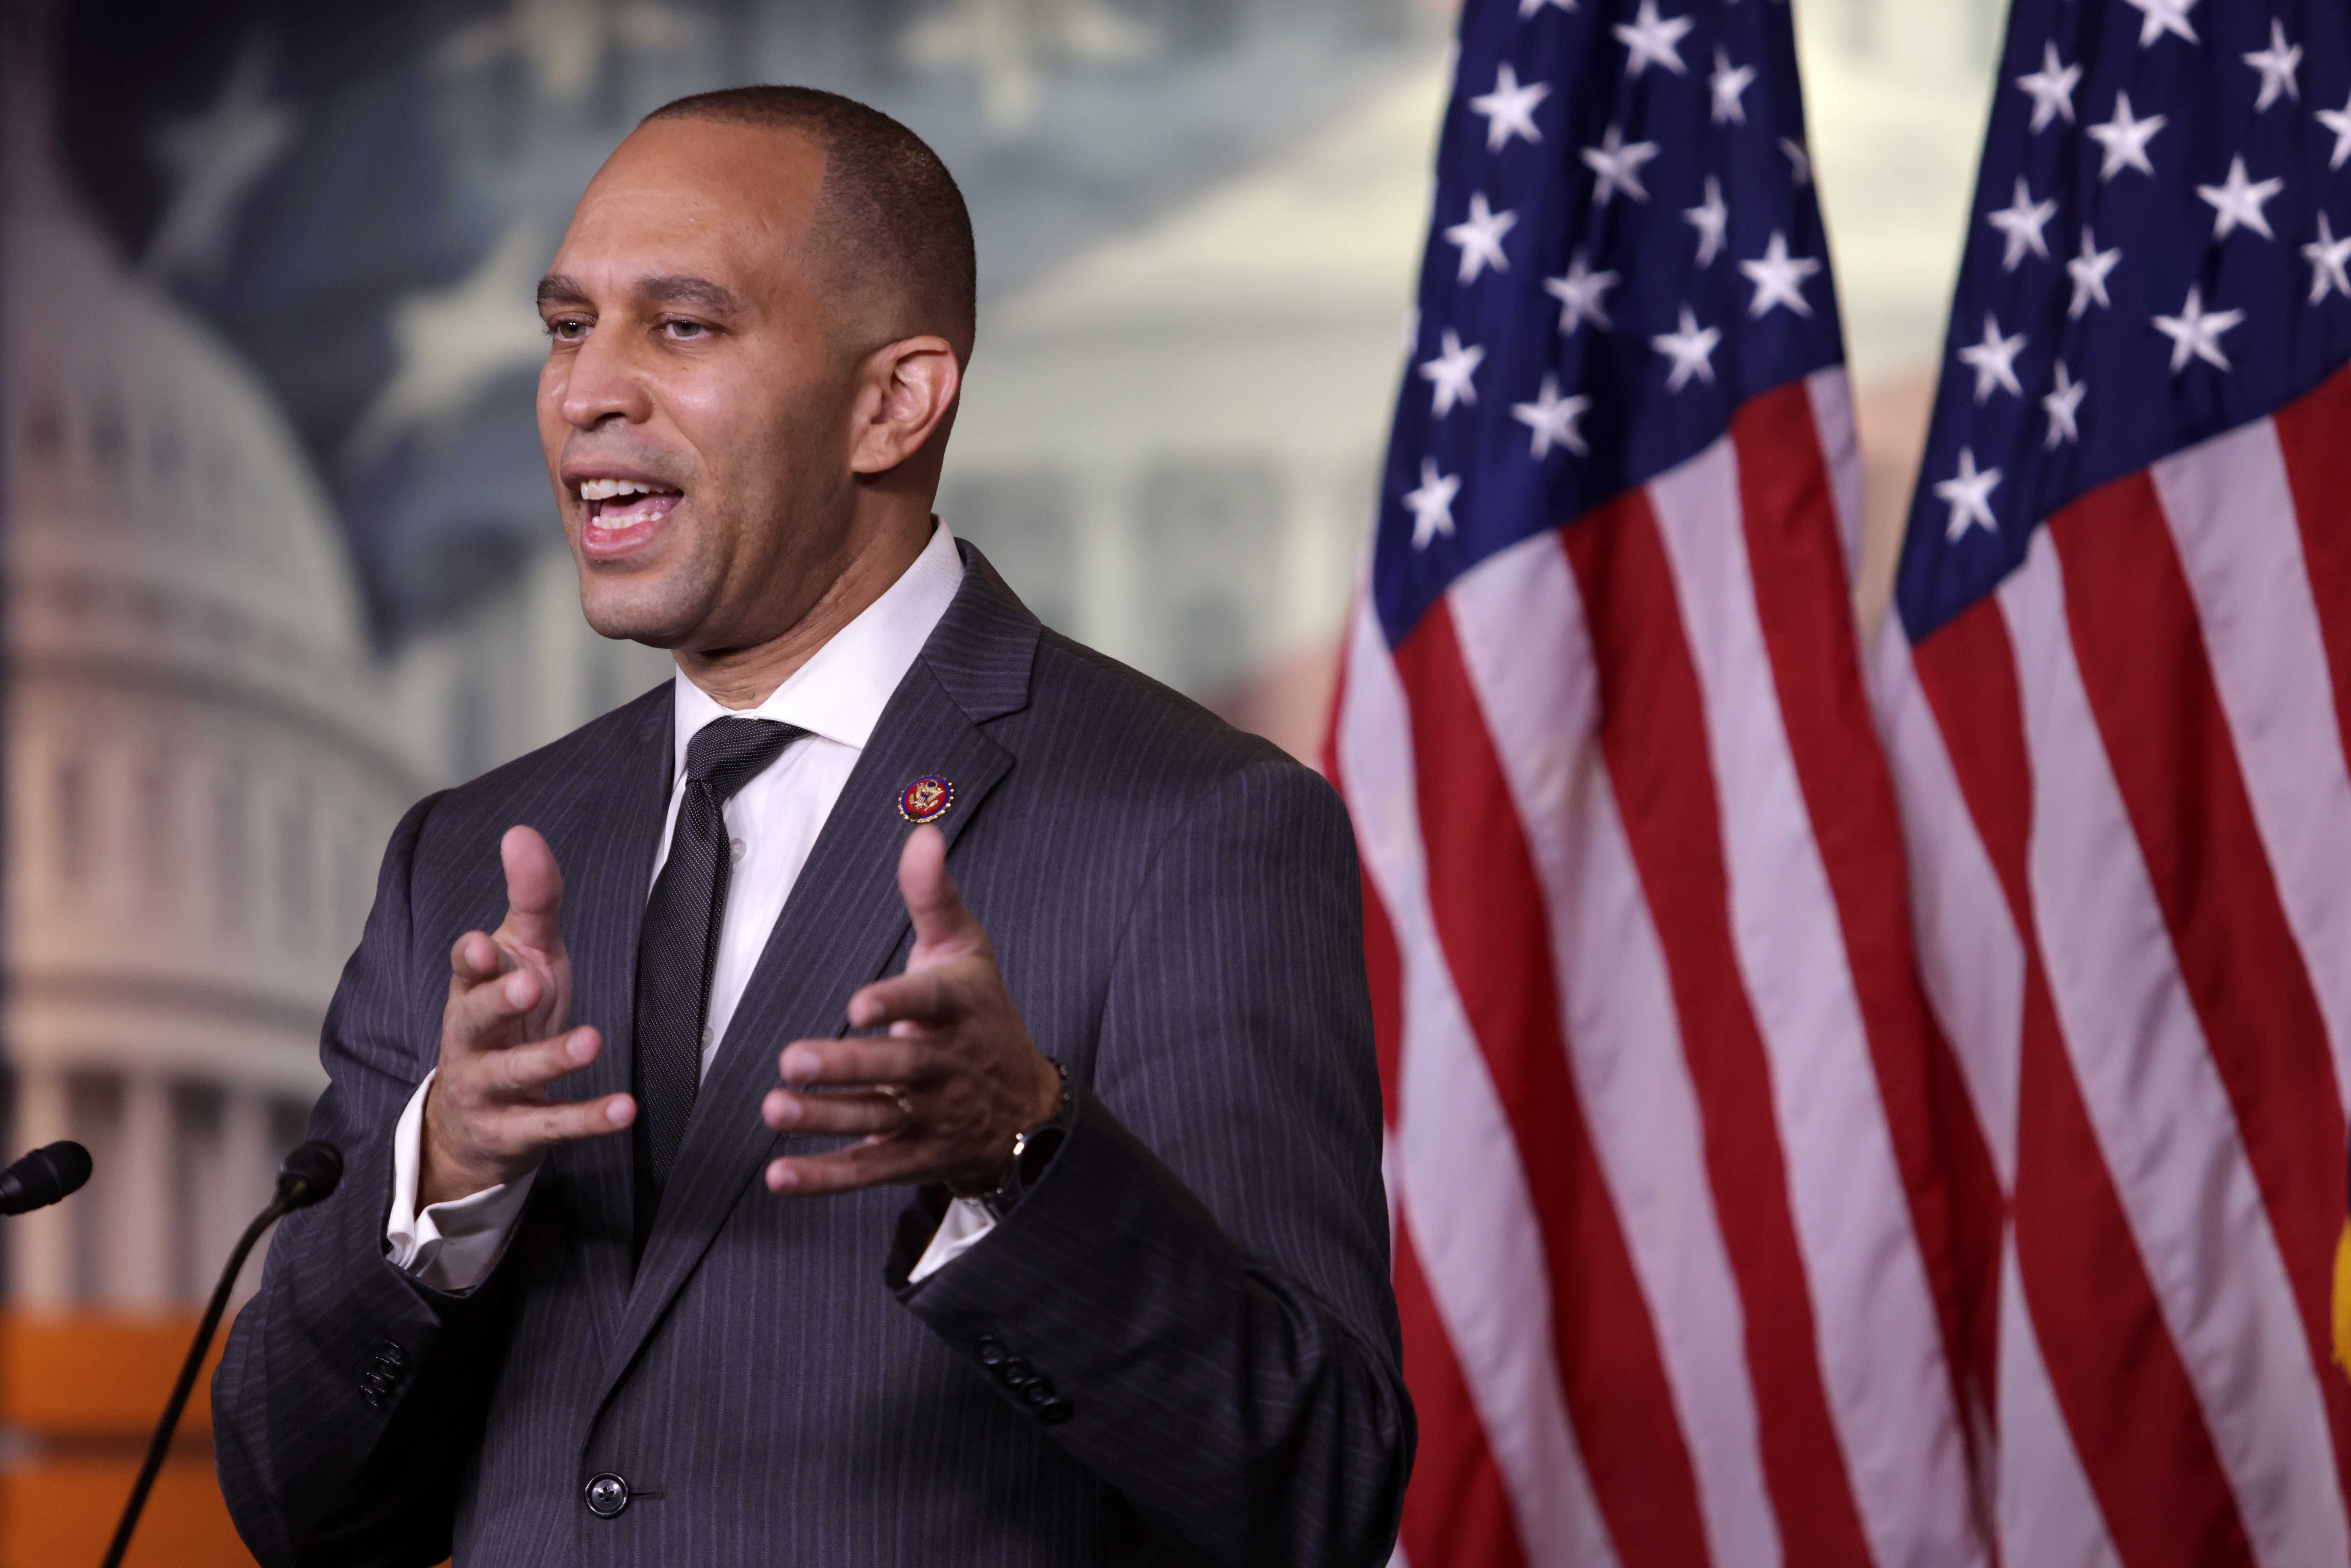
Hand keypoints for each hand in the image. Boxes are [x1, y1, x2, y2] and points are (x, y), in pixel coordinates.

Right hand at [420, 826, 634, 1208]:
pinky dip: (588, 1118)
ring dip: (551, 1058)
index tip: (484, 942)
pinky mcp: (512, 1131)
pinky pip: (551, 1125)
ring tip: (592, 1042)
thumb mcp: (524, 957)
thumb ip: (532, 901)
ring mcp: (487, 1088)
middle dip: (498, 1001)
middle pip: (474, 1018)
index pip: (466, 969)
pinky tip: (624, 1109)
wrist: (472, 1121)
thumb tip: (521, 833)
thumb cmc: (508, 1020)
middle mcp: (470, 1038)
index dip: (473, 957)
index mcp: (473, 992)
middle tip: (530, 984)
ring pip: (512, 1074)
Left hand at [761, 826, 1060, 1196]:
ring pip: (877, 1120)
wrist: (1027, 1110)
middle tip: (794, 1058)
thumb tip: (923, 833)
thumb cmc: (983, 1016)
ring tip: (775, 1108)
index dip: (897, 1003)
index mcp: (960, 1009)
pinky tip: (780, 1175)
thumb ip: (935, 896)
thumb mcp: (968, 951)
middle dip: (848, 1066)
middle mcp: (948, 1066)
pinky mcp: (915, 1158)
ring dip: (825, 1119)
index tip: (860, 1003)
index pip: (931, 1004)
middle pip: (899, 1068)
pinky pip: (869, 1170)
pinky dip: (825, 1178)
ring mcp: (933, 1117)